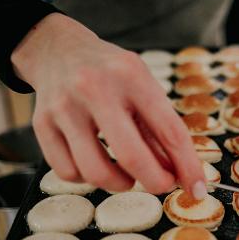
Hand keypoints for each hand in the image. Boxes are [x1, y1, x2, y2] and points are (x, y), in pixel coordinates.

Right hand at [11, 13, 205, 197]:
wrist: (57, 50)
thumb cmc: (111, 75)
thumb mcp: (143, 87)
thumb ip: (160, 130)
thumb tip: (179, 176)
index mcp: (132, 76)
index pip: (169, 130)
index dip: (187, 167)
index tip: (197, 189)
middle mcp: (95, 88)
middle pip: (131, 156)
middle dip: (154, 182)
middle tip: (161, 185)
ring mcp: (64, 107)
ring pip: (95, 172)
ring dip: (119, 184)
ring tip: (126, 175)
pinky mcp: (41, 123)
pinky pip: (67, 173)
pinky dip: (87, 179)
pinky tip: (95, 163)